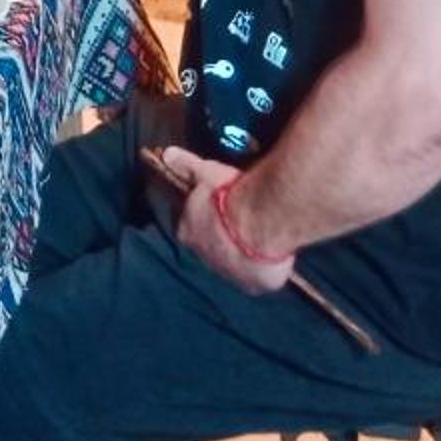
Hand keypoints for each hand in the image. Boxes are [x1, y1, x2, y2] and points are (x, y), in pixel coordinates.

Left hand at [160, 145, 292, 295]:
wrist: (263, 220)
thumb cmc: (229, 195)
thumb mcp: (204, 172)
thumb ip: (185, 164)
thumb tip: (167, 154)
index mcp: (186, 231)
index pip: (185, 223)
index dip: (198, 216)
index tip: (210, 207)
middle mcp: (204, 258)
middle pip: (209, 246)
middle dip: (219, 237)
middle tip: (237, 222)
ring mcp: (230, 275)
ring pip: (234, 264)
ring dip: (242, 254)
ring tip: (258, 238)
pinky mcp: (255, 285)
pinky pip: (258, 279)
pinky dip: (264, 270)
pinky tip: (272, 257)